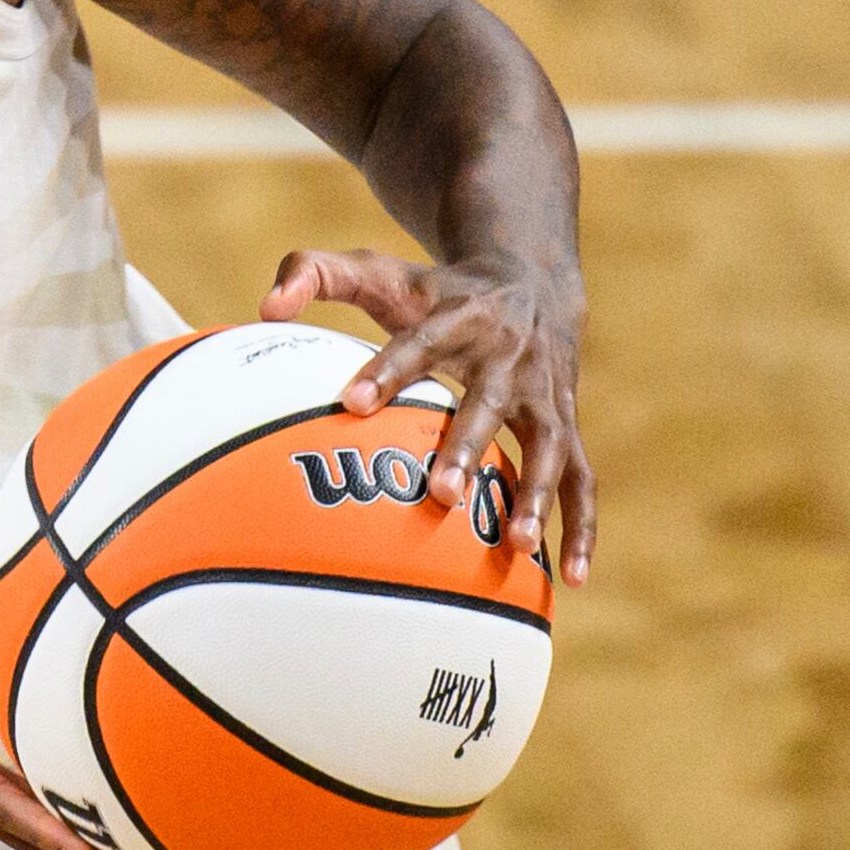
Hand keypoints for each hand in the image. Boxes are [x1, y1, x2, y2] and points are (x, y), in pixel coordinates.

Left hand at [262, 246, 594, 582]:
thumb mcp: (374, 270)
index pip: (420, 340)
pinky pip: (584, 480)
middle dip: (468, 445)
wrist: (530, 280)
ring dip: (538, 495)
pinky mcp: (567, 425)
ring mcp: (546, 394)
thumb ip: (311, 274)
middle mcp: (510, 356)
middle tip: (440, 494)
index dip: (388, 369)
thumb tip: (265, 309)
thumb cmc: (432, 290)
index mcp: (459, 316)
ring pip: (551, 446)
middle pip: (490, 401)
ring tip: (516, 546)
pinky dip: (582, 527)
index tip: (351, 402)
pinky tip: (572, 579)